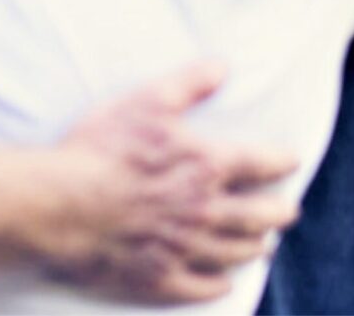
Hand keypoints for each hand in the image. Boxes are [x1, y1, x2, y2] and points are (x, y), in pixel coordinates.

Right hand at [38, 61, 298, 303]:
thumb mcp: (144, 103)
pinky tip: (222, 283)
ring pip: (235, 253)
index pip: (262, 164)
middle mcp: (206, 212)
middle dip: (279, 212)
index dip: (282, 161)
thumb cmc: (102, 150)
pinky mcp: (161, 277)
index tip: (291, 160)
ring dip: (254, 247)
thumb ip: (187, 84)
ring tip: (263, 245)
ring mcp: (185, 249)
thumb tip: (222, 65)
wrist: (62, 204)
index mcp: (207, 167)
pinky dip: (217, 285)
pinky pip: (201, 287)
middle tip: (287, 210)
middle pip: (260, 216)